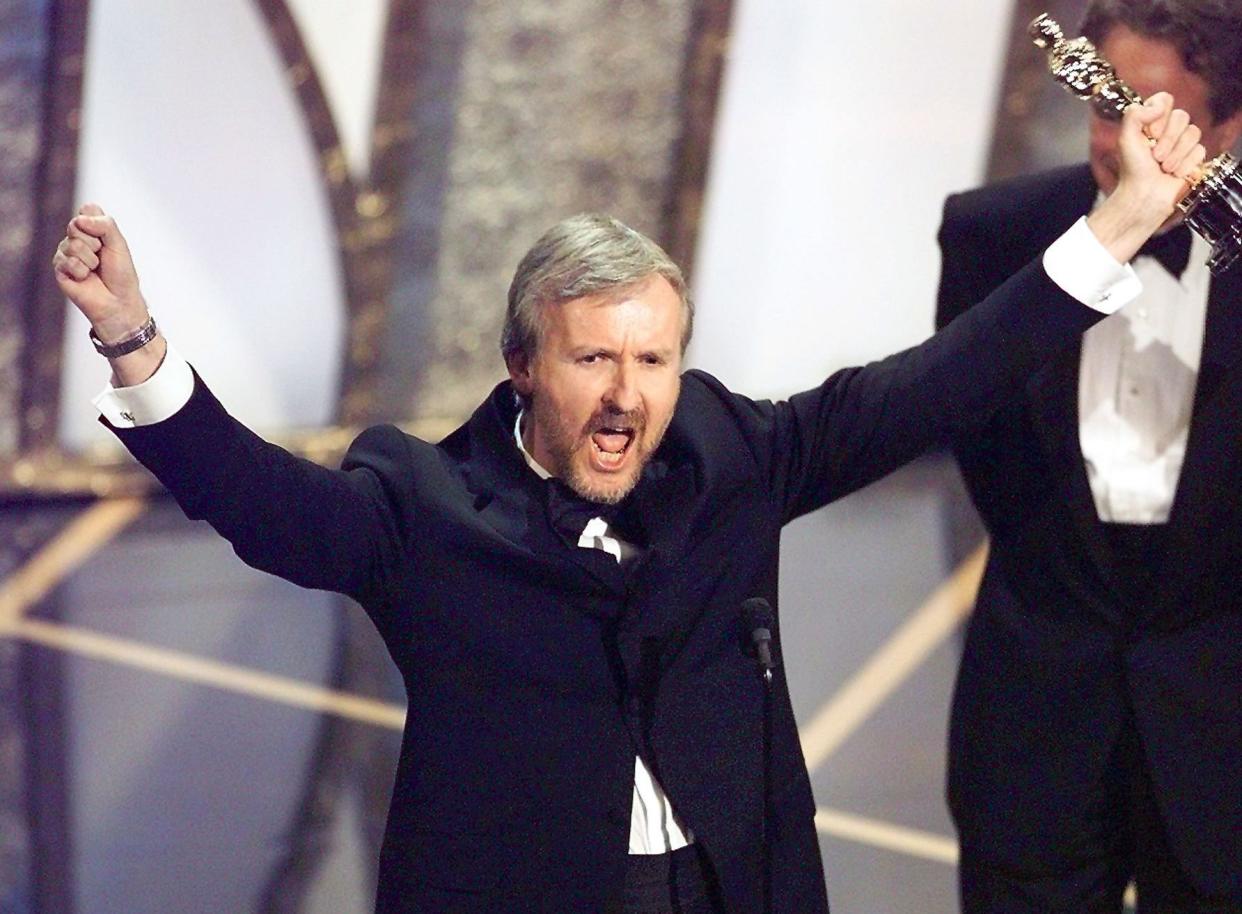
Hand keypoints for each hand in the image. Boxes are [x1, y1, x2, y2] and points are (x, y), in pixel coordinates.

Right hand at [52, 203, 148, 341]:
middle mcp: (76, 237)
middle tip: (102, 257)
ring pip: (72, 244)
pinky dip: (81, 271)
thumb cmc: (121, 274)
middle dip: (95, 243)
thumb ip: (104, 225)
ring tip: (95, 270)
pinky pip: (68, 261)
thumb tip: (79, 220)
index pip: (87, 209)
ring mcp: (66, 252)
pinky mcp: (59, 268)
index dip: (99, 224)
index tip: (109, 240)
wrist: (118, 301)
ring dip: (90, 259)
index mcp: (91, 228)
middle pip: (76, 224)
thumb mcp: (119, 244)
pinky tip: (85, 278)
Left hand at [1087, 92, 1206, 261]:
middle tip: (1155, 156)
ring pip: (1193, 132)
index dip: (1161, 114)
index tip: (1151, 133)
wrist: (1144, 197)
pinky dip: (1186, 164)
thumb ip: (1134, 114)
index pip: (1165, 99)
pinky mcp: (1194, 158)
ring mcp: (1182, 144)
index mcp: (1150, 122)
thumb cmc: (1132, 171)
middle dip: (1168, 139)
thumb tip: (1158, 105)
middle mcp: (1167, 130)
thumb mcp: (1125, 139)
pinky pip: (1200, 150)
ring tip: (1163, 168)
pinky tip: (1174, 174)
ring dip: (1176, 154)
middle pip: (1182, 116)